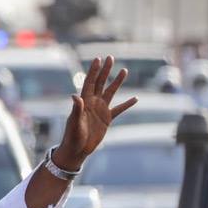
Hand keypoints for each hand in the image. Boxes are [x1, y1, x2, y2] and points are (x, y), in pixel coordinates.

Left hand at [53, 56, 136, 170]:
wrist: (77, 150)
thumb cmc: (72, 137)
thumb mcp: (75, 122)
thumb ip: (77, 109)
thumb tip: (75, 95)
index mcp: (84, 102)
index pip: (89, 82)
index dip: (94, 71)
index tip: (98, 59)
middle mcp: (93, 103)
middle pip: (100, 83)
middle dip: (105, 71)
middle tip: (111, 57)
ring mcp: (100, 110)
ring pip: (111, 92)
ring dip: (117, 82)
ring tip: (124, 70)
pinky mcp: (106, 119)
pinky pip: (119, 110)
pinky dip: (127, 104)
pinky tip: (135, 98)